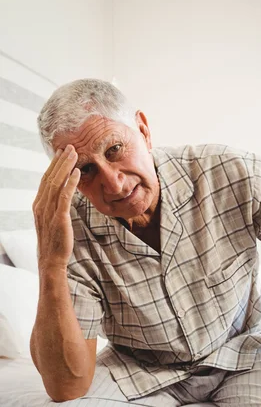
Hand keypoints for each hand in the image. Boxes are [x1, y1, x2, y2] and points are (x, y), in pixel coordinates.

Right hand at [33, 144, 79, 271]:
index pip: (46, 179)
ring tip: (75, 154)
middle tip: (70, 146)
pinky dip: (70, 182)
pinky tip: (77, 172)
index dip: (53, 165)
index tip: (61, 153)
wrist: (51, 260)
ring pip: (56, 183)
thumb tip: (62, 196)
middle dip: (60, 161)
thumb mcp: (52, 221)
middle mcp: (41, 205)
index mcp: (38, 204)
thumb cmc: (54, 241)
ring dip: (66, 166)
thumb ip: (54, 207)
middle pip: (50, 177)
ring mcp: (49, 211)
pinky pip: (64, 196)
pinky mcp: (59, 217)